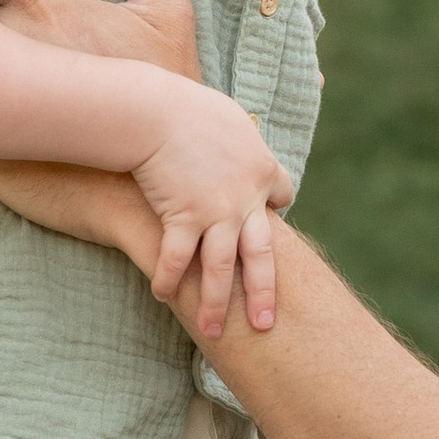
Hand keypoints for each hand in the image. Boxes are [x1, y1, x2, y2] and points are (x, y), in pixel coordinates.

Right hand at [129, 78, 294, 339]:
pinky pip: (176, 260)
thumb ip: (237, 134)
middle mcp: (245, 198)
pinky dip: (168, 279)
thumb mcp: (227, 115)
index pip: (282, 195)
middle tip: (265, 324)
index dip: (274, 208)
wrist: (156, 112)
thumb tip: (237, 133)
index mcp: (262, 168)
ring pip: (220, 269)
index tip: (269, 215)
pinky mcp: (183, 219)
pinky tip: (162, 295)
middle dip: (262, 292)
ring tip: (213, 331)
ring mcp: (215, 212)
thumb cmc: (186, 106)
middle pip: (261, 254)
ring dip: (215, 303)